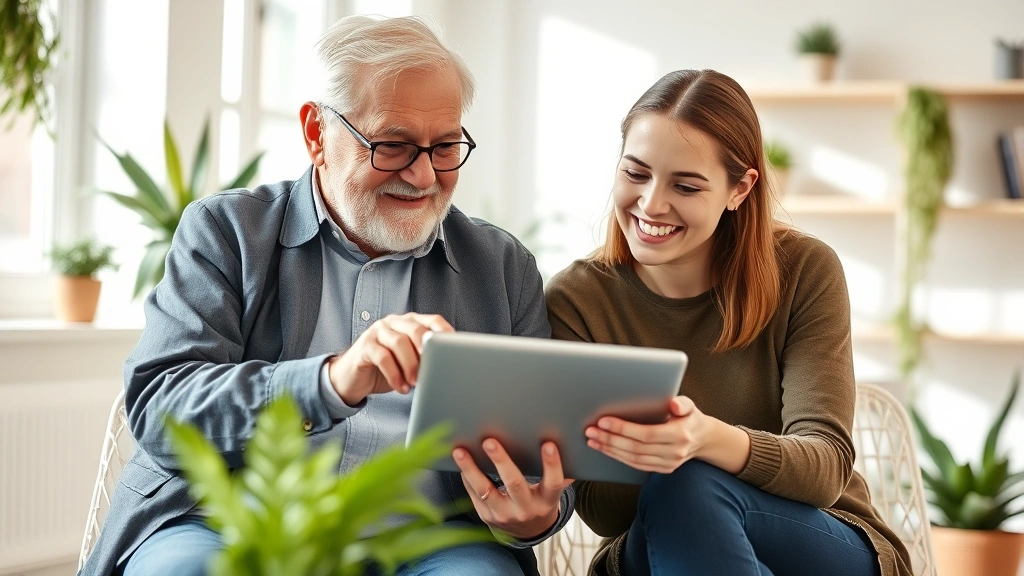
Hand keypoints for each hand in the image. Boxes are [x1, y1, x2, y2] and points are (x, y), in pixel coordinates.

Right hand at [327, 313, 452, 404]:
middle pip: (416, 329)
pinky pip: (382, 357)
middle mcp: (393, 322)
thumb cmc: (386, 370)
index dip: (445, 333)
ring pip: (399, 342)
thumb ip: (426, 357)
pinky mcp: (364, 346)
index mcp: (409, 322)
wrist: (353, 378)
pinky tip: (401, 388)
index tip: (454, 350)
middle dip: (427, 351)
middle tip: (433, 371)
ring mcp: (377, 332)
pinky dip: (394, 375)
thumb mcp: (410, 362)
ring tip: (415, 383)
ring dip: (410, 365)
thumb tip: (450, 366)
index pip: (432, 320)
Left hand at [453, 439, 572, 540]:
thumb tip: (571, 443)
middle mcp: (526, 509)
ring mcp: (505, 515)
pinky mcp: (487, 516)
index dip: (552, 465)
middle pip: (514, 484)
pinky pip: (474, 495)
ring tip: (461, 451)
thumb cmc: (541, 500)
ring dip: (472, 469)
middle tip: (490, 441)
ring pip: (486, 491)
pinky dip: (466, 477)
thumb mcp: (552, 491)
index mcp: (547, 500)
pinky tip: (460, 461)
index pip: (554, 483)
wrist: (528, 531)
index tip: (549, 444)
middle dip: (501, 461)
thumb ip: (560, 473)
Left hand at [585, 396, 708, 473]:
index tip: (603, 421)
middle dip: (610, 439)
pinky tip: (606, 449)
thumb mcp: (689, 406)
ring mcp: (669, 464)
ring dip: (611, 450)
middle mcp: (675, 452)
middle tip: (590, 431)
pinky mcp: (663, 469)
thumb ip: (682, 403)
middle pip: (636, 448)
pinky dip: (619, 457)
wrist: (702, 438)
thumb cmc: (689, 417)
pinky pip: (637, 465)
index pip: (646, 434)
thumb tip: (673, 405)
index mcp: (680, 434)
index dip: (623, 429)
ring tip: (593, 440)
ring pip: (634, 459)